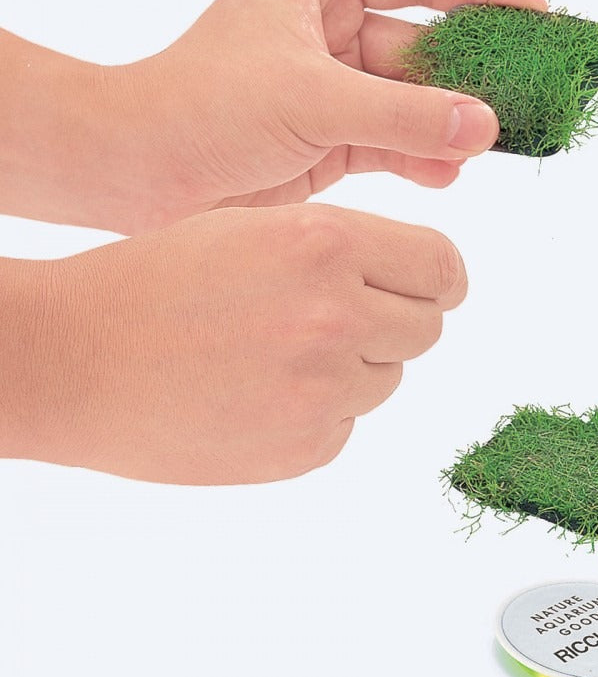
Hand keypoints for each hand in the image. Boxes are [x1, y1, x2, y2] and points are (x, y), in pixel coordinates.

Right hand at [11, 203, 466, 483]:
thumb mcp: (254, 228)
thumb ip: (344, 249)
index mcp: (325, 244)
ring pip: (388, 378)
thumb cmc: (157, 282)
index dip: (439, 279)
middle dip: (395, 322)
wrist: (76, 361)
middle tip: (338, 320)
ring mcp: (322, 390)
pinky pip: (348, 423)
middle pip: (426, 328)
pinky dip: (320, 412)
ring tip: (278, 355)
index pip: (441, 267)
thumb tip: (423, 281)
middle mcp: (335, 316)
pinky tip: (259, 394)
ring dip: (354, 368)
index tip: (432, 288)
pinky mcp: (305, 448)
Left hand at [118, 0, 546, 230]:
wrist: (139, 173)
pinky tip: (450, 172)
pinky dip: (422, 159)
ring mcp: (331, 91)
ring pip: (411, 102)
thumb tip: (485, 125)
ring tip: (491, 144)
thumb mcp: (314, 99)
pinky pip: (393, 145)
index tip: (533, 11)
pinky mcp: (328, 143)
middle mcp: (328, 34)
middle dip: (470, 74)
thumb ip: (405, 115)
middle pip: (422, 47)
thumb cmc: (203, 107)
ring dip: (449, 124)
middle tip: (525, 94)